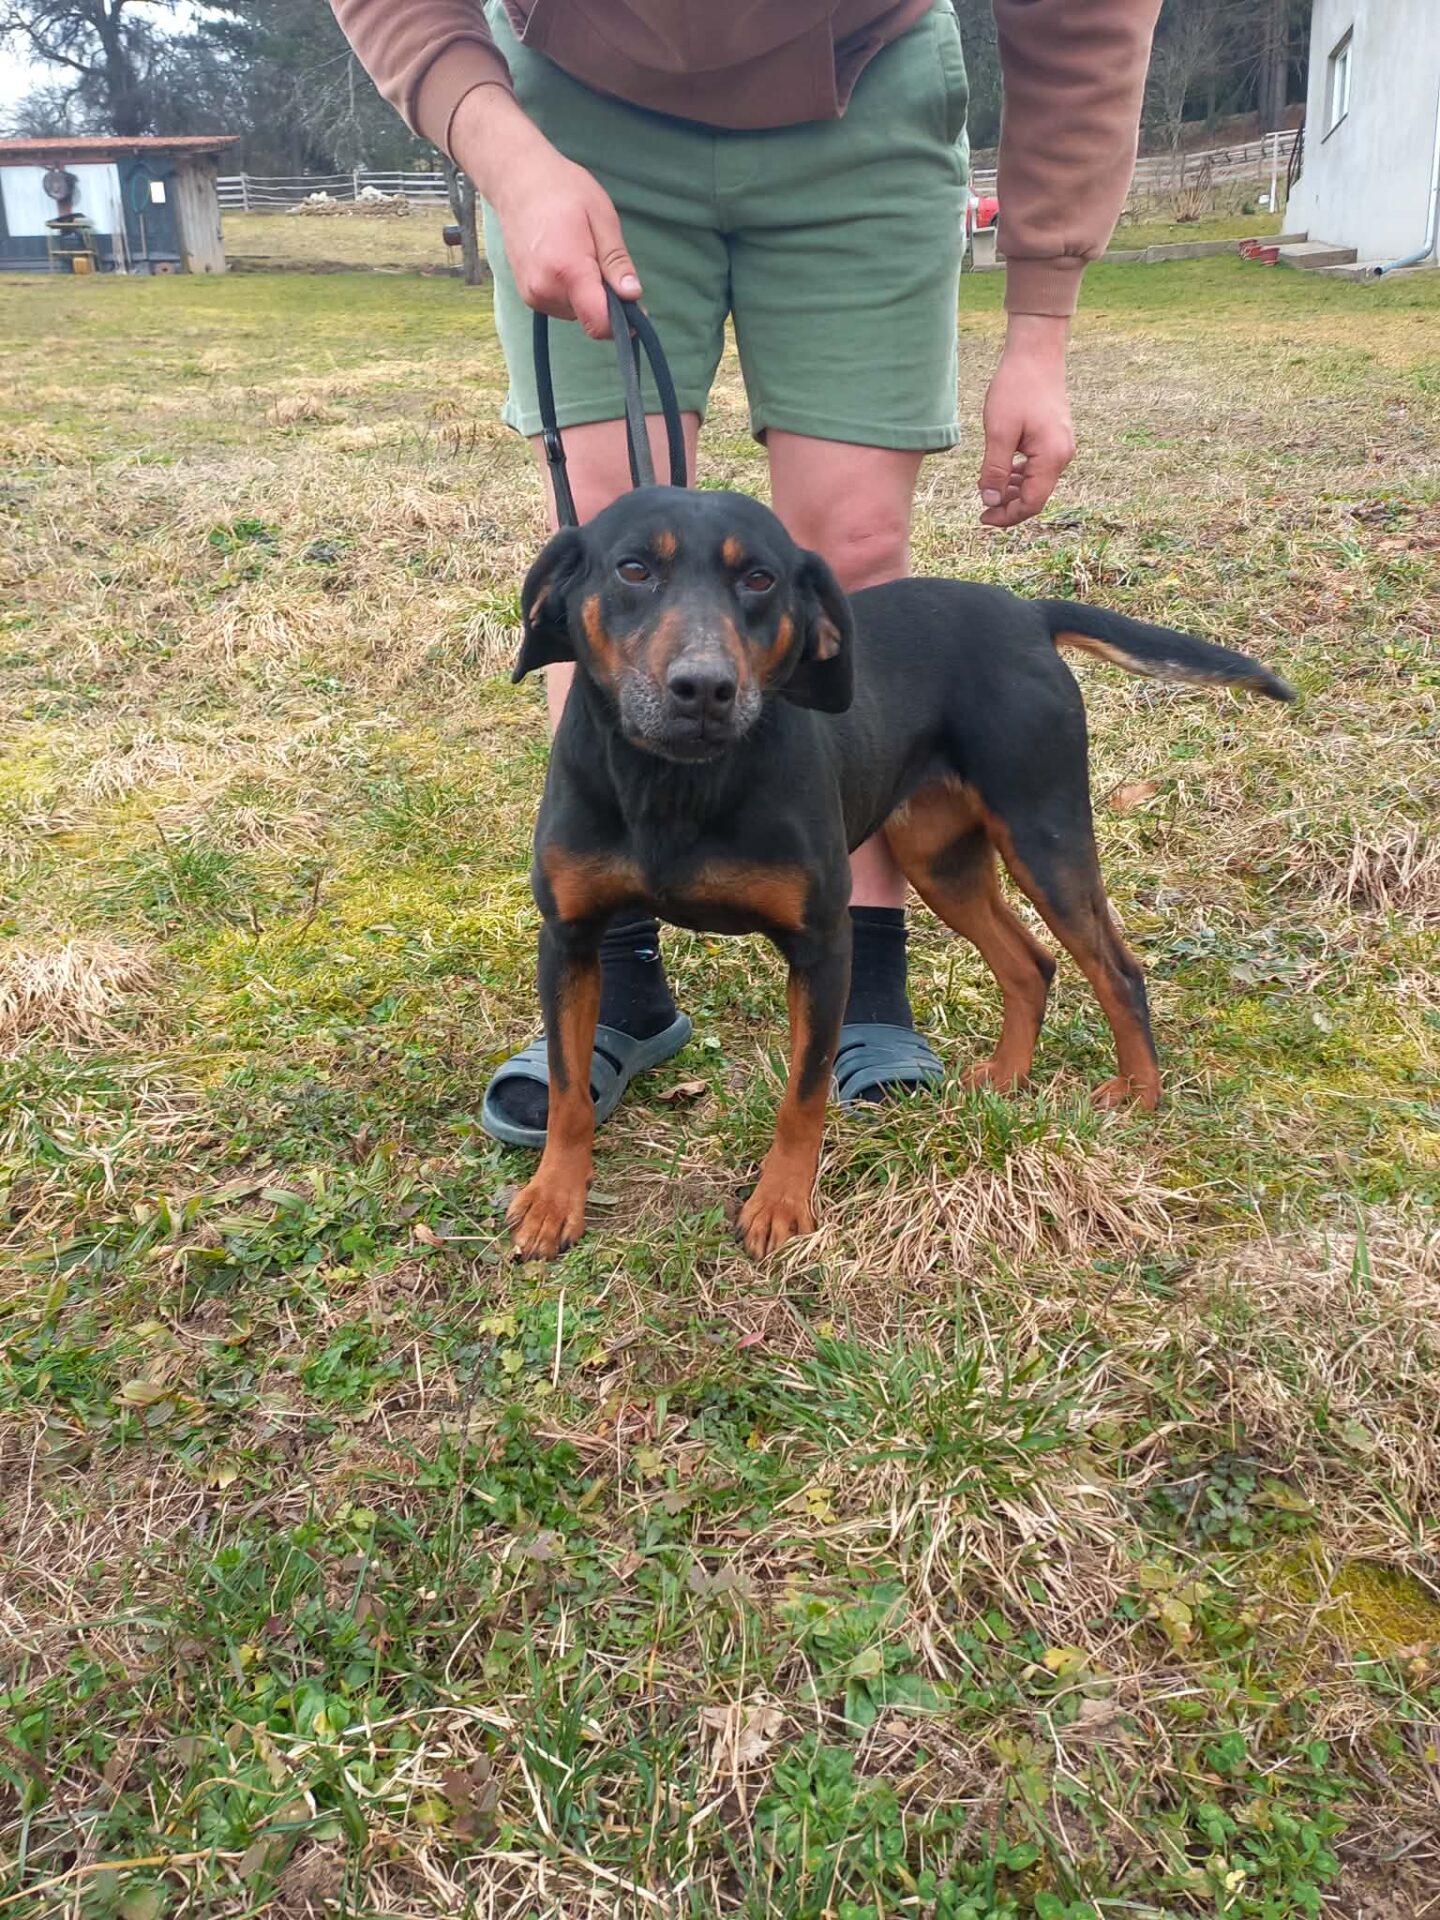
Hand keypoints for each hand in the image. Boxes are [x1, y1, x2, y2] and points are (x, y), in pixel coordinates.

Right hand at [450, 84, 638, 337]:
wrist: (517, 180)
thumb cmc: (562, 190)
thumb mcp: (601, 217)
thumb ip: (616, 261)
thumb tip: (633, 295)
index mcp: (567, 270)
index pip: (599, 322)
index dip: (623, 322)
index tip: (636, 309)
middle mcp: (545, 289)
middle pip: (590, 317)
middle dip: (605, 299)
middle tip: (600, 258)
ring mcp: (532, 295)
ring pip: (576, 312)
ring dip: (587, 294)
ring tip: (579, 253)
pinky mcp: (528, 295)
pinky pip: (562, 305)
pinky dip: (572, 292)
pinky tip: (565, 260)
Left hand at [978, 314, 1075, 527]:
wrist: (1036, 353)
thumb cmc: (1016, 388)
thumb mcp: (998, 432)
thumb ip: (995, 470)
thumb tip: (990, 501)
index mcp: (1052, 457)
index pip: (1031, 503)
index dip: (1007, 516)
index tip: (982, 517)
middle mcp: (1062, 456)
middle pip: (1036, 497)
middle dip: (1009, 506)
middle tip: (982, 509)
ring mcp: (1061, 447)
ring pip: (1037, 483)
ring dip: (1013, 492)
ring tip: (988, 490)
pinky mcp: (1055, 439)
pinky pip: (1038, 468)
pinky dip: (1020, 476)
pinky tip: (1002, 473)